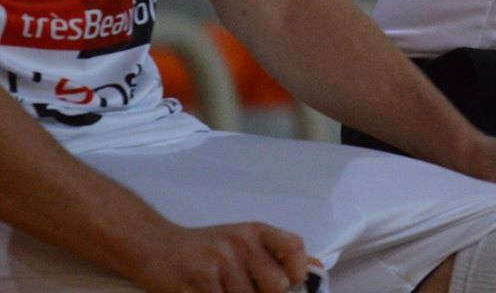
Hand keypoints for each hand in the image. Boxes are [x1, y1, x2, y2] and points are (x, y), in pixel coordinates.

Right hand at [138, 222, 316, 292]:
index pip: (293, 248)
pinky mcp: (198, 283)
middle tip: (247, 289)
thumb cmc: (206, 247)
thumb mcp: (244, 240)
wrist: (156, 246)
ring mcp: (218, 263)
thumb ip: (278, 253)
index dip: (296, 272)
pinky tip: (211, 292)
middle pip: (275, 285)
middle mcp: (240, 243)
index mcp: (255, 231)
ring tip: (223, 289)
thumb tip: (316, 268)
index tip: (287, 283)